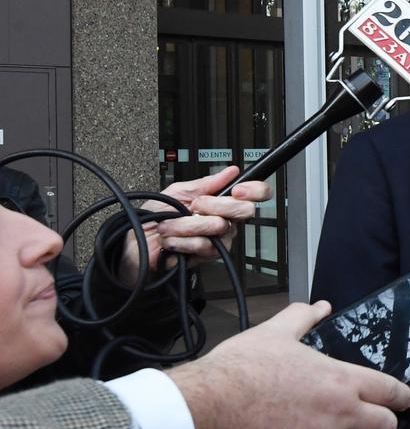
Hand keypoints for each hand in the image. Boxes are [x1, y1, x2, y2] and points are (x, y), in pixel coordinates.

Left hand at [119, 166, 270, 277]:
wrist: (136, 243)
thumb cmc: (155, 218)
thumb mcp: (178, 192)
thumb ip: (206, 183)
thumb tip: (231, 171)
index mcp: (222, 202)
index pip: (256, 195)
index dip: (255, 190)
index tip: (238, 189)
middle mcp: (226, 222)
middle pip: (244, 211)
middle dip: (215, 204)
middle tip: (194, 206)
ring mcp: (218, 240)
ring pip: (218, 227)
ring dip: (186, 224)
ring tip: (170, 226)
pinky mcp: (206, 257)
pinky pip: (203, 244)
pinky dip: (181, 240)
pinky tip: (171, 240)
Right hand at [167, 301, 409, 428]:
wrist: (209, 403)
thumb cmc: (241, 370)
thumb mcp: (276, 332)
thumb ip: (304, 317)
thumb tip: (320, 307)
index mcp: (341, 382)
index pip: (391, 391)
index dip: (401, 395)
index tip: (402, 396)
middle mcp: (339, 415)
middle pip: (386, 425)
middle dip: (386, 420)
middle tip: (377, 415)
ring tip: (343, 422)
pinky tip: (314, 428)